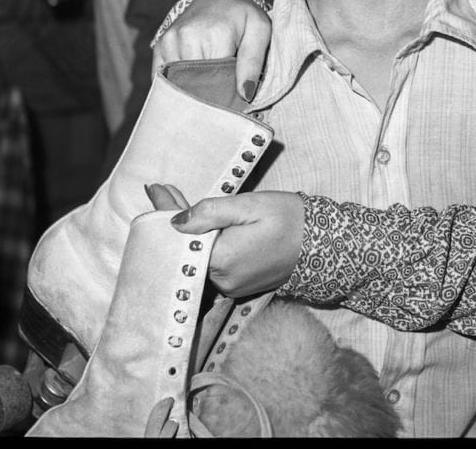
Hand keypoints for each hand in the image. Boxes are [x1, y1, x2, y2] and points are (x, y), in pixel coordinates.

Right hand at [151, 0, 272, 101]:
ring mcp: (170, 40)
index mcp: (215, 35)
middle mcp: (187, 37)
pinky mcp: (161, 45)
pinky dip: (177, 82)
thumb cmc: (243, 17)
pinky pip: (165, 77)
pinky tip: (191, 76)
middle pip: (196, 84)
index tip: (235, 95)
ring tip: (209, 77)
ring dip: (193, 87)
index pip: (216, 82)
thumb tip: (245, 94)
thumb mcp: (260, 30)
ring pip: (179, 82)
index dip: (226, 93)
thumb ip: (254, 62)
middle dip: (209, 93)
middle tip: (223, 89)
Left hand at [166, 190, 304, 297]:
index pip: (181, 236)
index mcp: (221, 259)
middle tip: (163, 192)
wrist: (320, 242)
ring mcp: (228, 287)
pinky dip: (202, 245)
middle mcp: (221, 279)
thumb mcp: (249, 205)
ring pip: (195, 257)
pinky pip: (209, 264)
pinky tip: (199, 226)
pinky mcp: (236, 287)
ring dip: (187, 233)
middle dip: (173, 220)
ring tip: (176, 203)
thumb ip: (210, 212)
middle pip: (184, 248)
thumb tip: (175, 221)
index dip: (166, 210)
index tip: (155, 188)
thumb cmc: (288, 217)